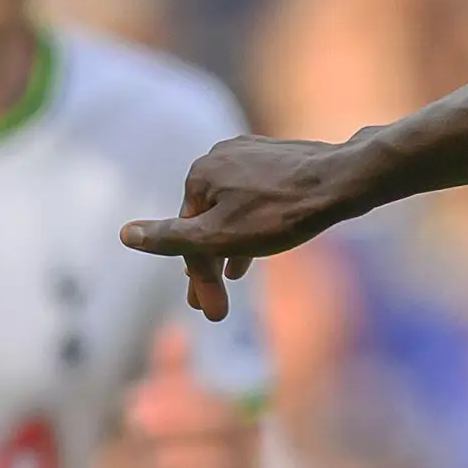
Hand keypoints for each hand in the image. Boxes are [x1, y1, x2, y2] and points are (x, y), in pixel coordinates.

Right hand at [121, 137, 364, 322]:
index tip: (213, 313)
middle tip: (218, 308)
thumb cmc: (281, 214)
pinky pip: (253, 196)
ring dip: (231, 246)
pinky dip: (251, 223)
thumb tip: (126, 235)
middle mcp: (218, 157)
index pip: (188, 236)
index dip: (199, 279)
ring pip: (231, 209)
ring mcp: (248, 153)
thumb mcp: (220, 237)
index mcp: (198, 175)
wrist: (341, 180)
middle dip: (212, 267)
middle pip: (209, 221)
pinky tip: (259, 240)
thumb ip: (172, 239)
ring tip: (235, 275)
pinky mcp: (276, 156)